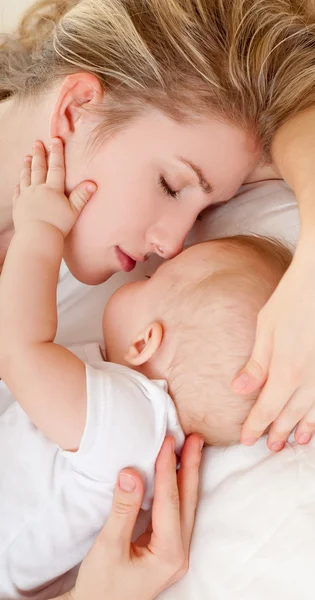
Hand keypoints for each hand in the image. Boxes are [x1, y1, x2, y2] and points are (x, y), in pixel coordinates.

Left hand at [13, 138, 96, 236]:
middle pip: (38, 168)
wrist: (37, 237)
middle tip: (36, 143)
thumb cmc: (57, 225)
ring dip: (27, 166)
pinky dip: (19, 184)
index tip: (55, 139)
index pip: (56, 167)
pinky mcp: (18, 206)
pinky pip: (18, 192)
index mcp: (52, 189)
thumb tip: (93, 183)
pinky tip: (19, 182)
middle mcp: (38, 189)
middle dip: (39, 154)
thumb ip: (82, 196)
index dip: (56, 152)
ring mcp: (26, 197)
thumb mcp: (73, 211)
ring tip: (26, 157)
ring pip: (26, 177)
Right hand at [60, 435, 202, 599]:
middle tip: (196, 438)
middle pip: (188, 502)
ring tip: (190, 448)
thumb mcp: (107, 548)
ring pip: (186, 506)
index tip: (168, 441)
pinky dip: (177, 489)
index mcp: (169, 555)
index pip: (170, 502)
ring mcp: (175, 553)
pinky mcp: (167, 550)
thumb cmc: (100, 587)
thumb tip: (131, 472)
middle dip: (191, 467)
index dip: (168, 469)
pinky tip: (175, 473)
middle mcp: (179, 554)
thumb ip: (122, 509)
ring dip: (187, 475)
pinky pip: (177, 513)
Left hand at [233, 239, 314, 451]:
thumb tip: (240, 390)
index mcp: (286, 371)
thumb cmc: (292, 300)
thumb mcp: (267, 329)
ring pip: (314, 409)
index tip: (247, 439)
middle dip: (279, 431)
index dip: (256, 426)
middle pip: (291, 413)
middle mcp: (309, 379)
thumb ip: (256, 364)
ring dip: (305, 426)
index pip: (267, 409)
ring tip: (299, 440)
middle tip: (272, 446)